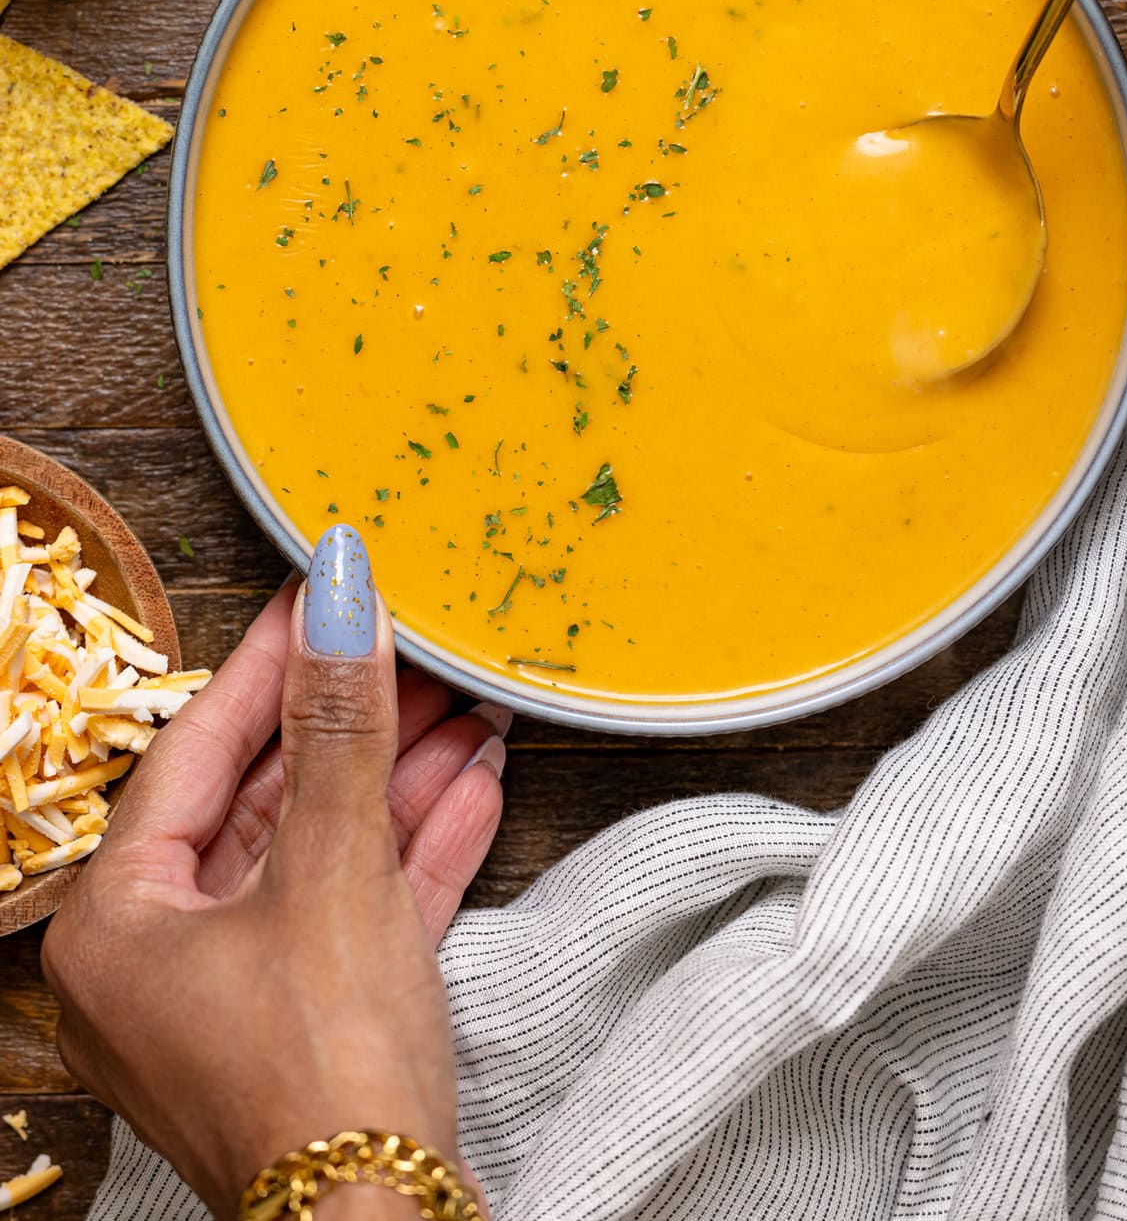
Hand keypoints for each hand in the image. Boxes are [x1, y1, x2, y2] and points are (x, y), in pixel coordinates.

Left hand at [41, 525, 507, 1218]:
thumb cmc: (325, 1063)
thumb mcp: (332, 867)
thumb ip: (339, 725)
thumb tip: (339, 597)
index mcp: (120, 922)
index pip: (195, 753)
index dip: (267, 664)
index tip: (318, 594)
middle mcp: (162, 961)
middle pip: (265, 802)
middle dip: (354, 725)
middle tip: (411, 646)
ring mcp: (239, 1000)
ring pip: (322, 855)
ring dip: (400, 782)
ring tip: (470, 708)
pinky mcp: (312, 1028)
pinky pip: (357, 912)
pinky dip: (413, 853)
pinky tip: (476, 784)